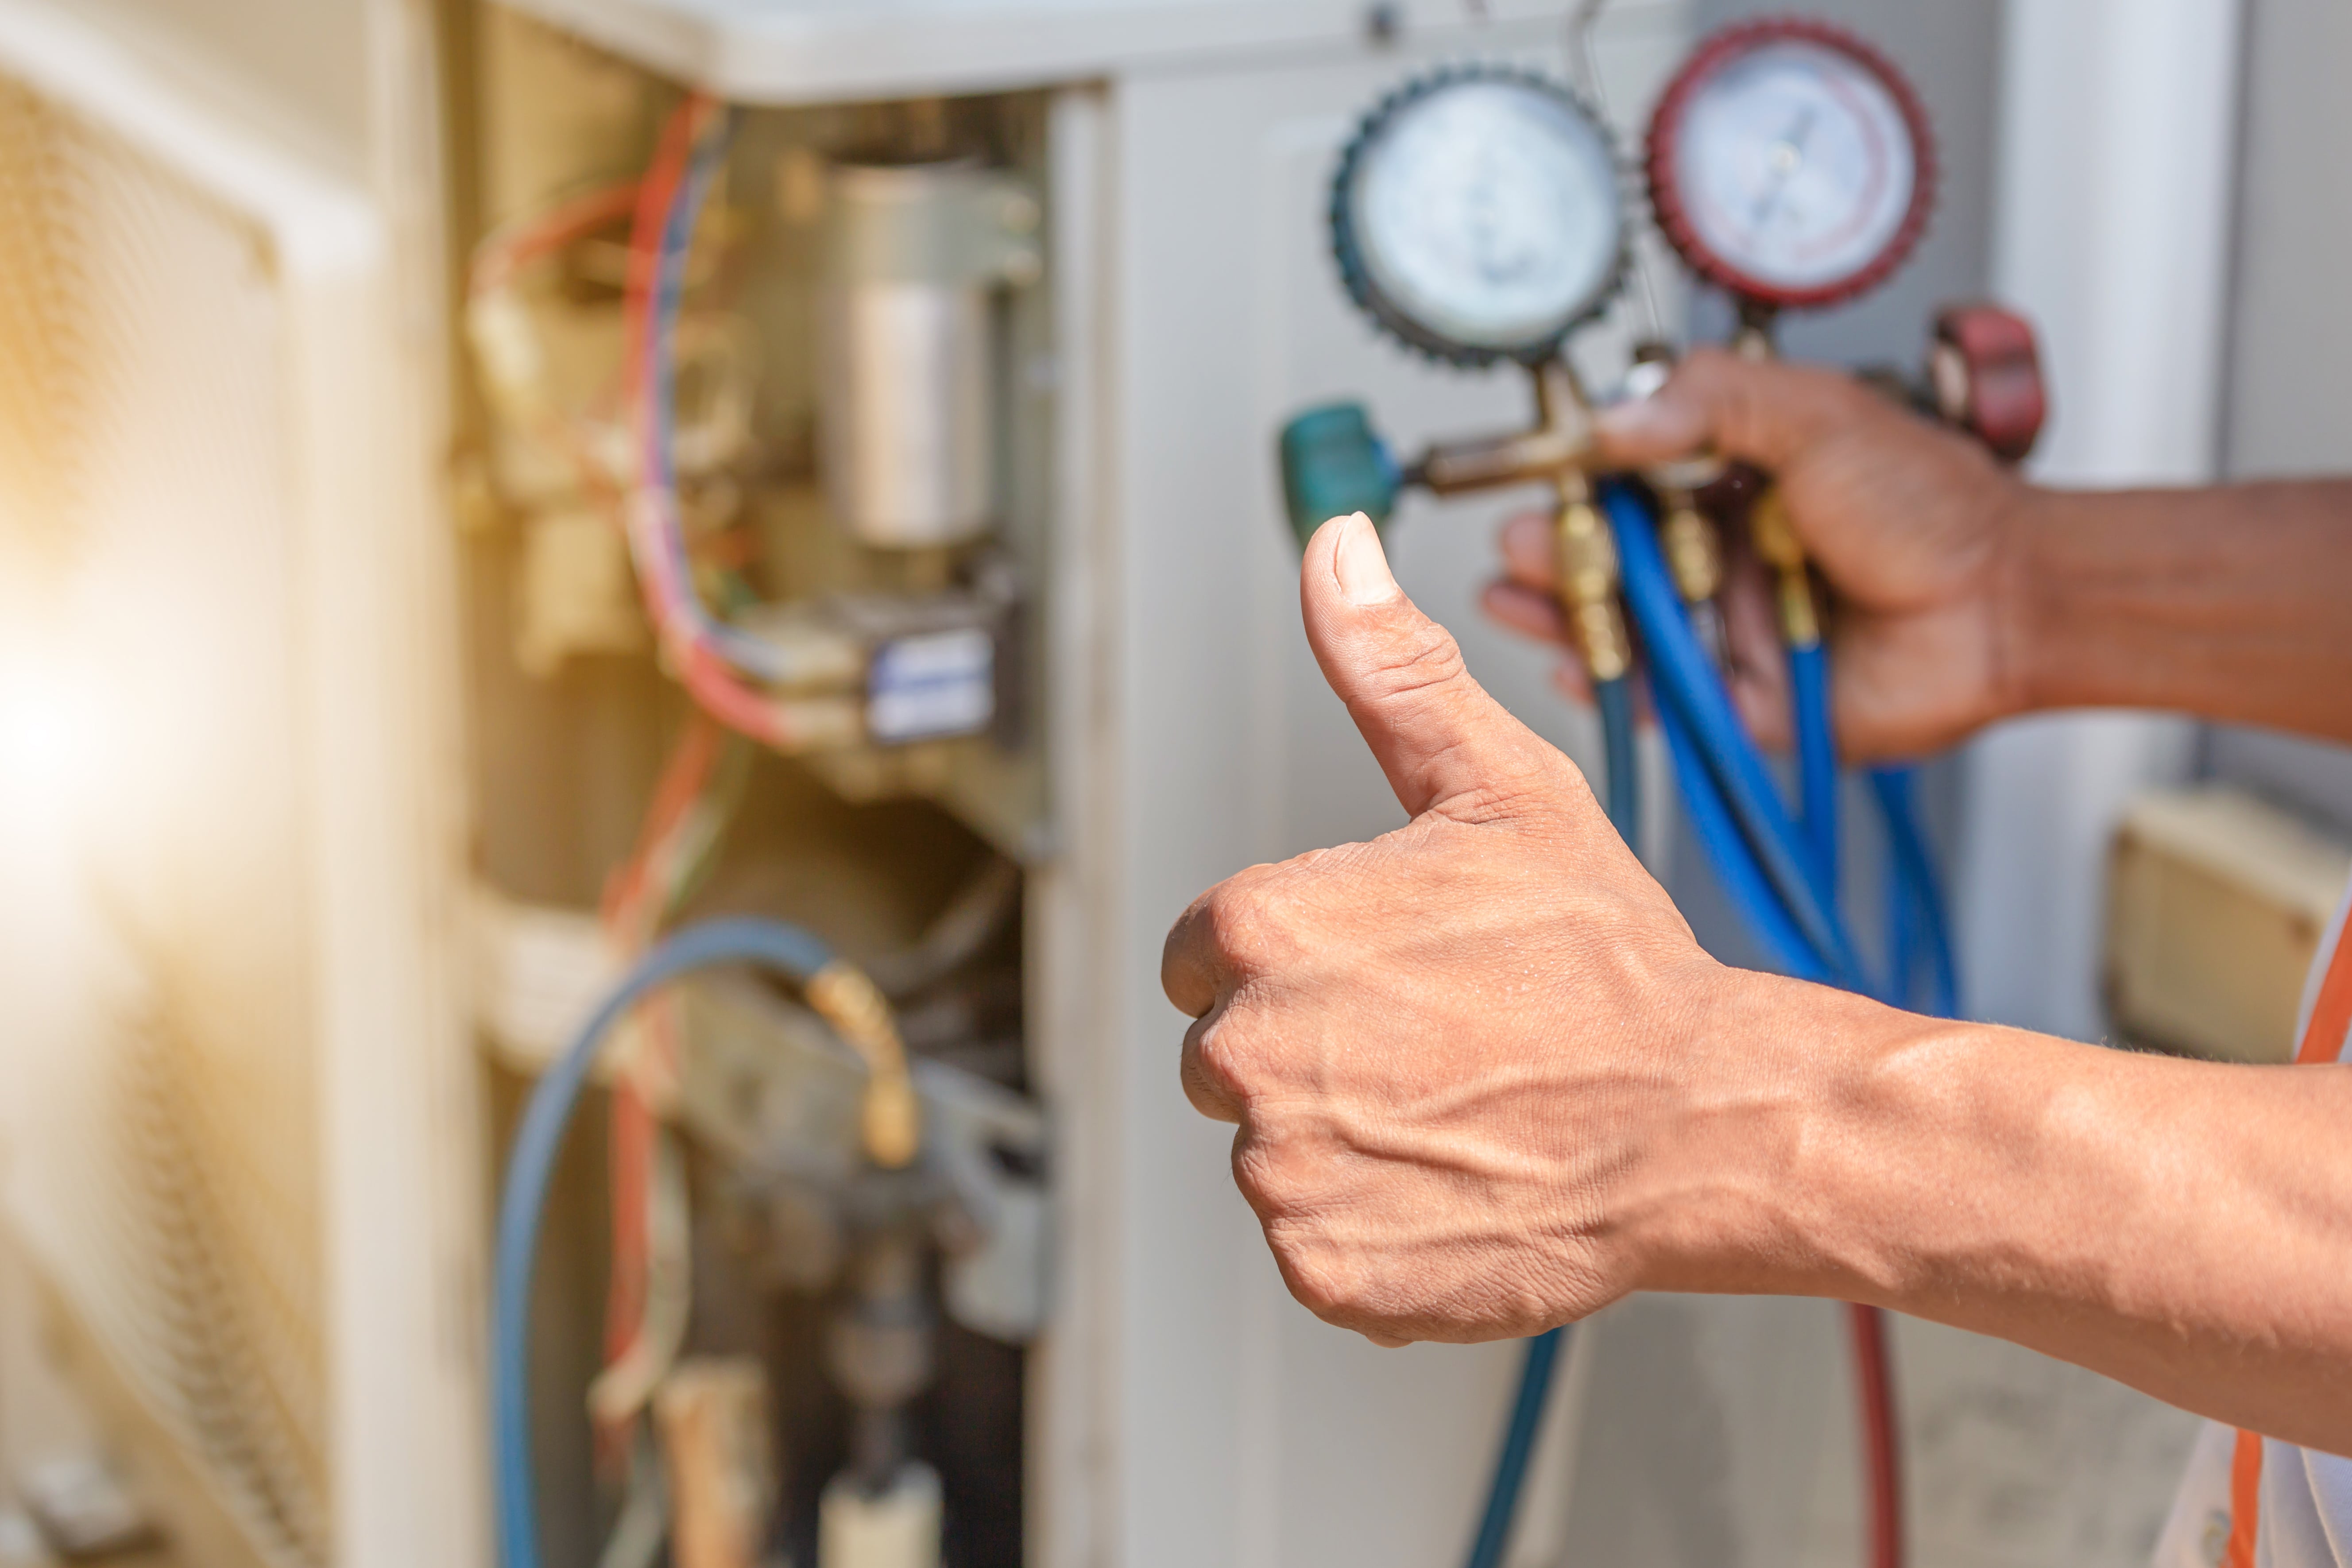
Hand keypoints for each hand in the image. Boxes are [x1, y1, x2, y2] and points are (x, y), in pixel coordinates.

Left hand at [1161, 514, 1836, 1345]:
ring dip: (1345, 1138)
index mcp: (1261, 933)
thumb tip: (1334, 549)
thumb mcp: (1497, 785)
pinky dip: (1373, 1227)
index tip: (1383, 970)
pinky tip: (1455, 1181)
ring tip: (1456, 1109)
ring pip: (1272, 1151)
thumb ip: (1388, 669)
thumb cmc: (1607, 962)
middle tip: (1435, 1039)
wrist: (1702, 1121)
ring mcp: (1286, 1173)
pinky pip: (1314, 1243)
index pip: (1201, 956)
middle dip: (1311, 1047)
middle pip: (1226, 1055)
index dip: (1293, 960)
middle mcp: (1249, 1055)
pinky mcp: (1327, 1269)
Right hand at [1480, 348, 2035, 761]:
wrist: (2006, 600)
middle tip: (1514, 545)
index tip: (1534, 478)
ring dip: (1563, 614)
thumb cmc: (1931, 504)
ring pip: (1624, 627)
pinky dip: (1610, 686)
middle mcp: (1722, 555)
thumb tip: (1611, 420)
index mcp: (1735, 481)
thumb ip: (1711, 402)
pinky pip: (1660, 699)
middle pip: (1611, 558)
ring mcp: (1727, 629)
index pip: (1629, 480)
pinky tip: (1569, 661)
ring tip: (1513, 597)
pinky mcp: (1741, 700)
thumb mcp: (1815, 413)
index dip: (1576, 482)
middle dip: (1552, 553)